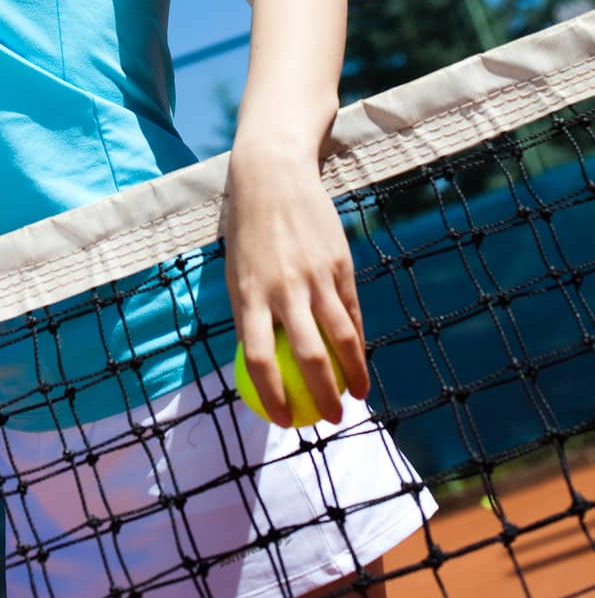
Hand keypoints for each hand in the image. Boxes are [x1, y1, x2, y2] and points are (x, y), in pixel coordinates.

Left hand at [225, 149, 368, 427]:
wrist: (273, 176)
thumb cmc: (249, 232)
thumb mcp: (236, 272)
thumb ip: (248, 314)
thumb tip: (257, 365)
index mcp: (249, 295)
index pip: (258, 359)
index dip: (272, 396)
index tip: (283, 421)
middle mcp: (283, 289)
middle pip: (308, 357)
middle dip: (322, 397)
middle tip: (329, 420)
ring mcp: (315, 275)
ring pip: (342, 337)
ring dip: (354, 374)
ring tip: (359, 397)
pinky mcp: (339, 263)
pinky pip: (351, 311)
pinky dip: (358, 340)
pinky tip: (361, 359)